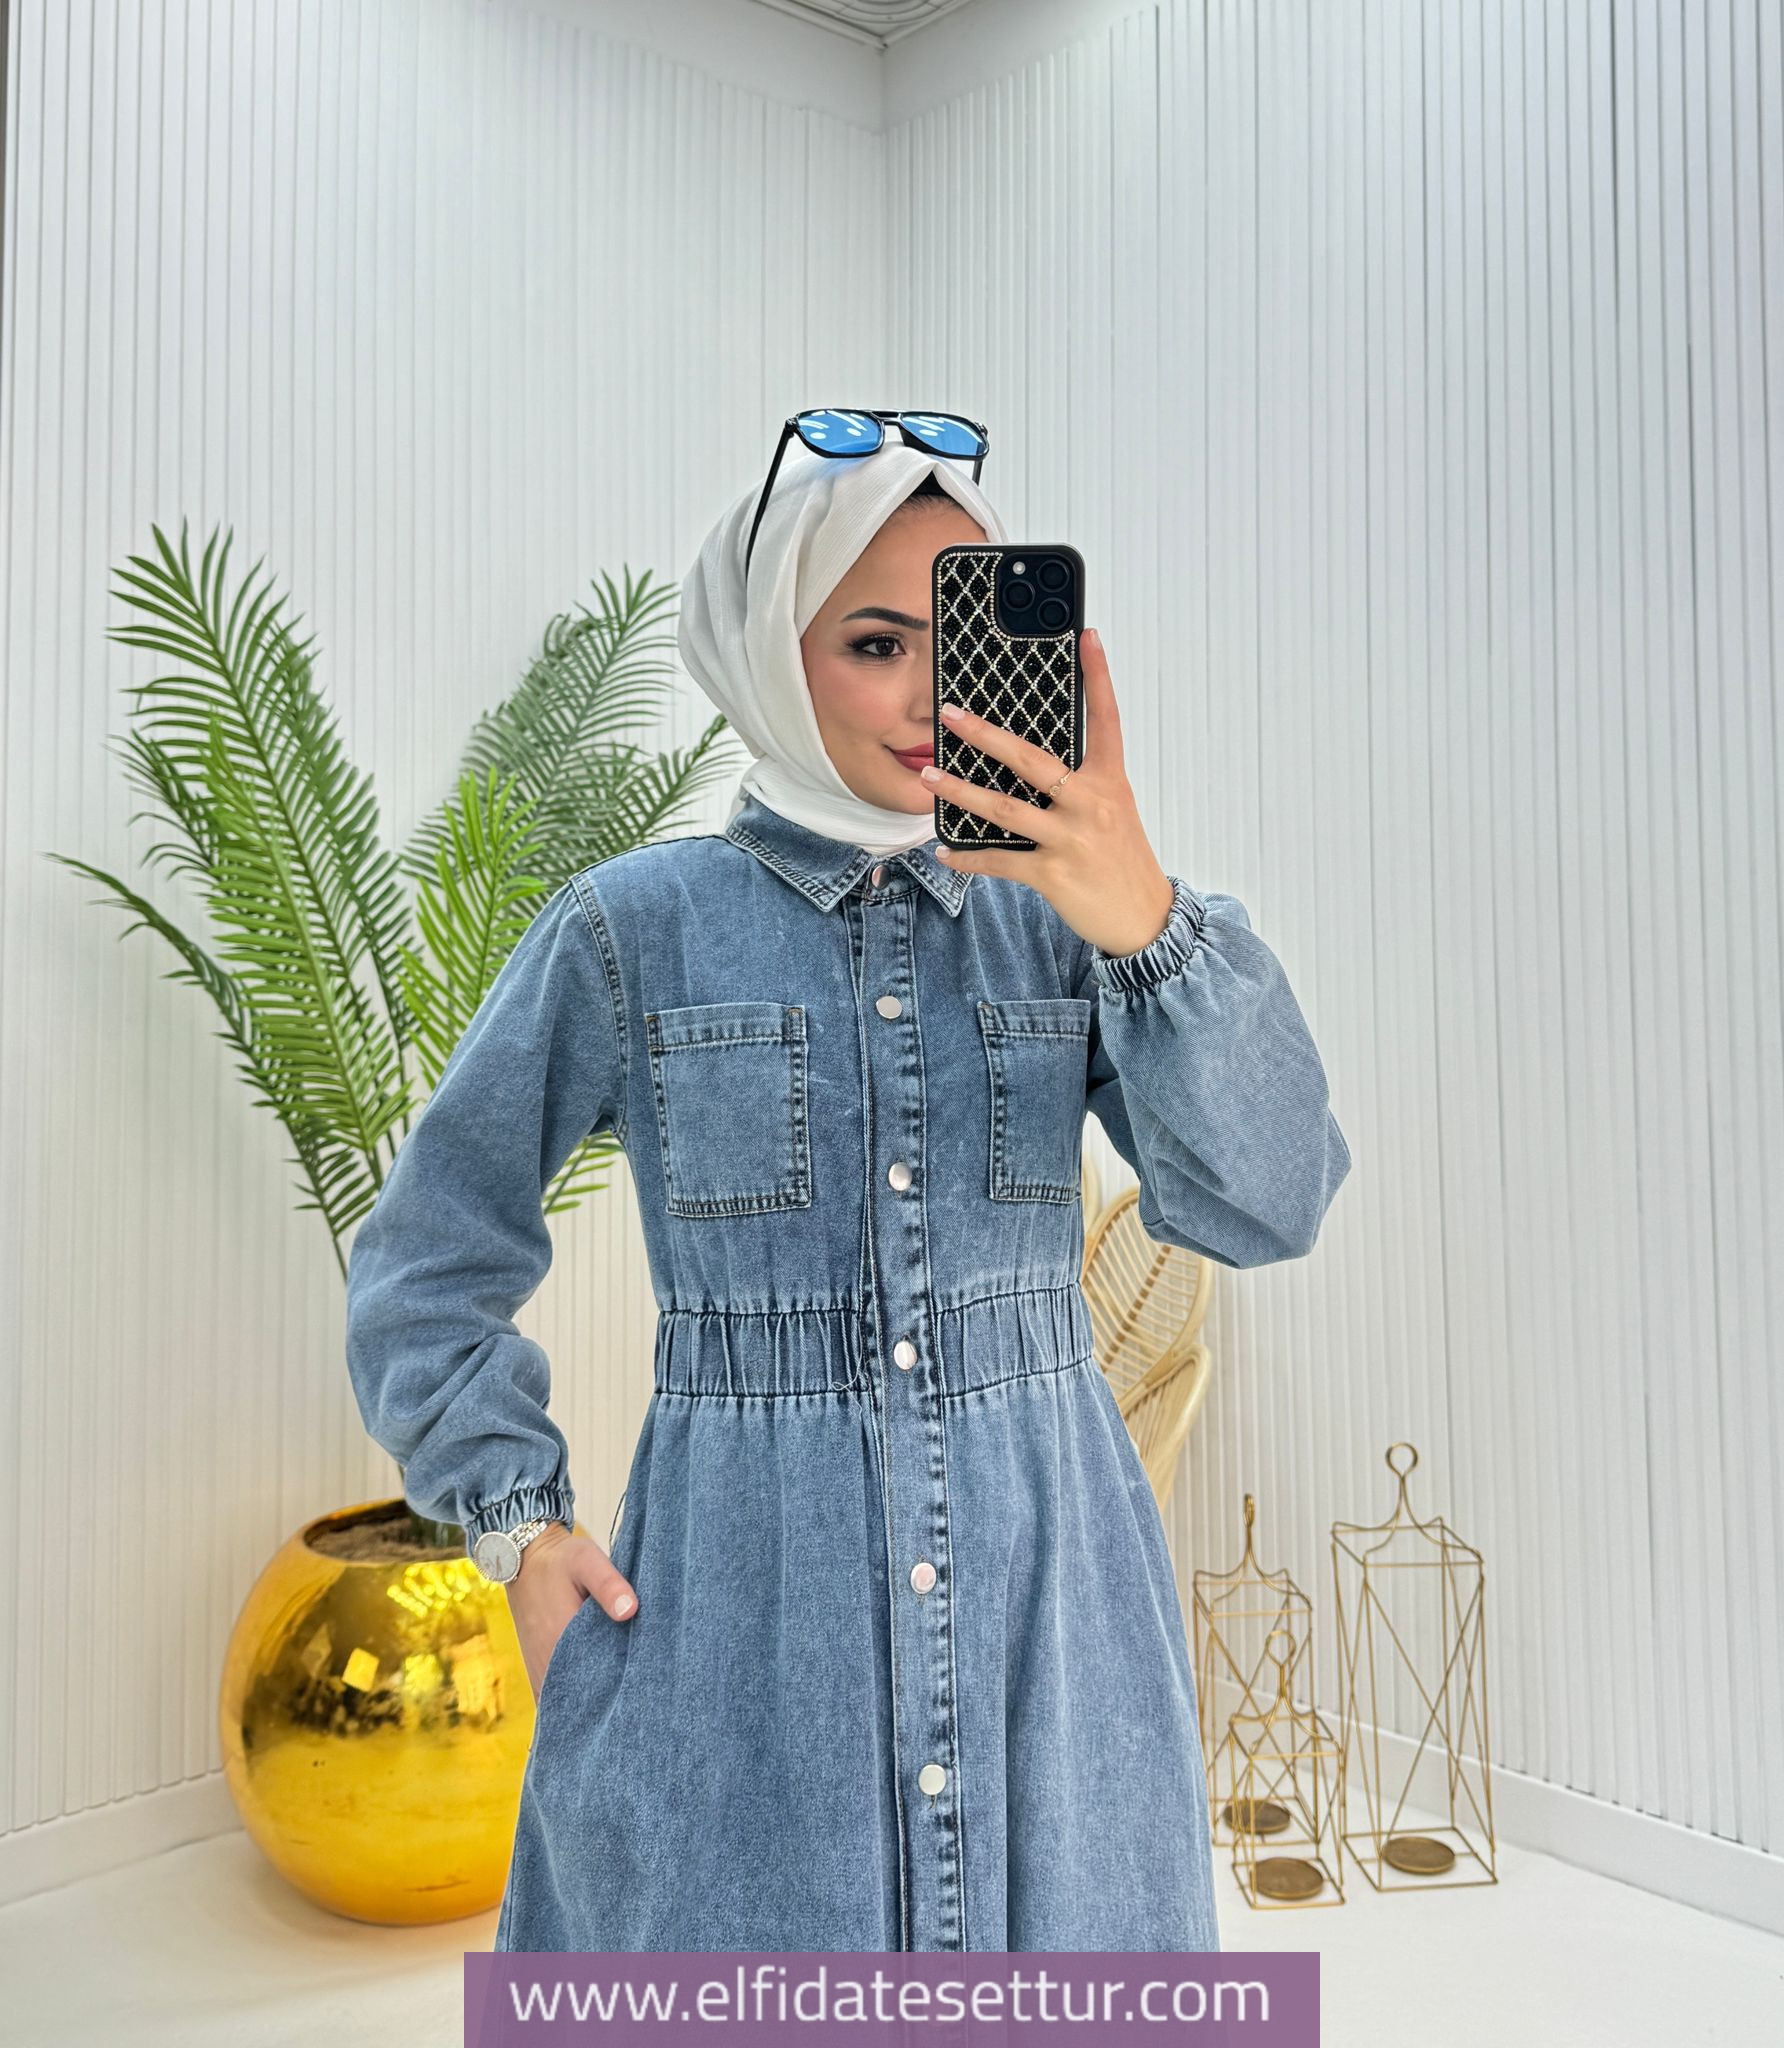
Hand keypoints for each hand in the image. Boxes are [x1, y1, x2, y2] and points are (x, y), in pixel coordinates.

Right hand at [506, 1521, 637, 1697]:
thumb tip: (631, 1611)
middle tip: (643, 1687)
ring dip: (596, 1698)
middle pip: (587, 1697)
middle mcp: (548, 1665)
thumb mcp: (586, 1560)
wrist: (524, 1560)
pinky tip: (602, 1687)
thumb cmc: (560, 1560)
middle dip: (613, 1696)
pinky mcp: (539, 1671)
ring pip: (573, 1700)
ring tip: (626, 1687)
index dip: (624, 1685)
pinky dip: (580, 1696)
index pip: (598, 1682)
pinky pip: (560, 1696)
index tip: (646, 1680)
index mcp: (560, 1641)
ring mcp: (541, 1672)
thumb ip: (608, 1584)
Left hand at [921, 626, 1175, 956]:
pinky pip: (1000, 861)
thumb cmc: (1123, 860)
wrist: (1144, 918)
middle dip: (985, 735)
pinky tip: (945, 851)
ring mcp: (1071, 840)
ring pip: (1005, 809)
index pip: (1106, 719)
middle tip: (950, 715)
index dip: (1099, 676)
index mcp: (1110, 781)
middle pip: (1031, 760)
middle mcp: (1091, 804)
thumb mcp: (1114, 810)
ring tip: (929, 778)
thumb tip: (1032, 760)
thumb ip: (1082, 783)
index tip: (1088, 636)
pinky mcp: (1053, 875)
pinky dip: (969, 858)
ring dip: (960, 793)